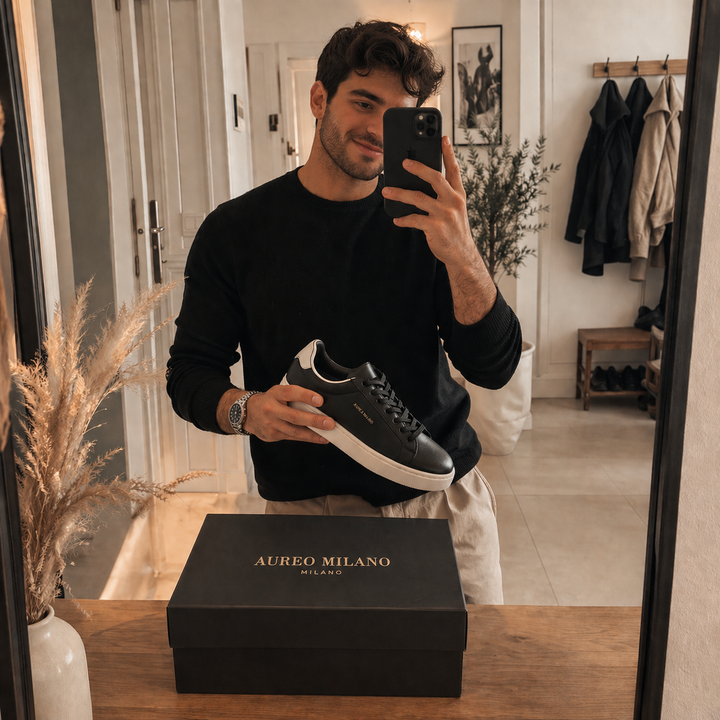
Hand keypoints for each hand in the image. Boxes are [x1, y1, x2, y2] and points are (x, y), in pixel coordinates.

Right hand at [244, 384, 334, 443]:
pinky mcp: (273, 435)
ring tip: (327, 434)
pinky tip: (318, 438)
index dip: (306, 396)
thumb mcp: (279, 392)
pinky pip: (293, 438)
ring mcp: (272, 424)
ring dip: (313, 434)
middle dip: (314, 420)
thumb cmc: (269, 401)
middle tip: (329, 422)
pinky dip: (307, 438)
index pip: (291, 393)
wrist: (248, 413)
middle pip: (294, 416)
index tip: (319, 400)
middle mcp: (272, 409)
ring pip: (295, 431)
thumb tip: (318, 403)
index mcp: (275, 394)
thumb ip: (295, 396)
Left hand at [381, 135, 476, 269]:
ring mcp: (444, 214)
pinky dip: (403, 219)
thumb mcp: (455, 208)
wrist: (461, 253)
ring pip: (418, 198)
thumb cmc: (454, 228)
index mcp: (458, 194)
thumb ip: (444, 194)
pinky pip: (414, 219)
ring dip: (400, 193)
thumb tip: (421, 182)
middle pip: (435, 178)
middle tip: (404, 162)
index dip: (448, 153)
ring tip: (386, 190)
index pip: (453, 169)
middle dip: (418, 168)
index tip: (443, 137)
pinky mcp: (435, 228)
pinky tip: (396, 219)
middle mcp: (453, 201)